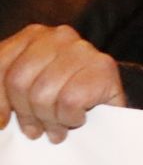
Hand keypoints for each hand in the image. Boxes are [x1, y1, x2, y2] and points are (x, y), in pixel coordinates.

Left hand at [0, 24, 126, 142]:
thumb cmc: (62, 96)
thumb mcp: (25, 88)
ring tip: (57, 126)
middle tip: (36, 129)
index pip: (1, 65)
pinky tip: (77, 117)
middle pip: (19, 81)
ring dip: (49, 120)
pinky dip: (70, 118)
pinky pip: (70, 102)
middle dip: (26, 113)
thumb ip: (5, 89)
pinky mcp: (103, 67)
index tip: (3, 122)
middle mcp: (58, 36)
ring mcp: (83, 48)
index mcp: (33, 36)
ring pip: (43, 94)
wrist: (109, 102)